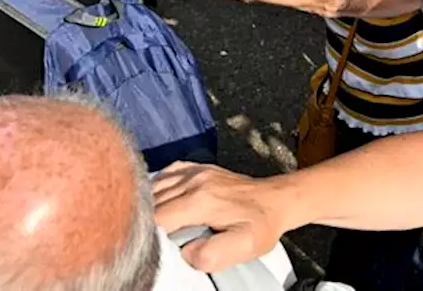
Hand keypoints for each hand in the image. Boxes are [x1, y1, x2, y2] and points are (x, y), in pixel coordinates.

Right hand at [151, 162, 290, 273]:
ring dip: (149, 207)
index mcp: (200, 200)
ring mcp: (195, 171)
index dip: (148, 236)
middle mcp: (193, 180)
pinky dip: (156, 189)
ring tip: (154, 226)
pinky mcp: (197, 168)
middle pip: (152, 203)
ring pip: (154, 188)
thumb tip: (185, 253)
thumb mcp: (244, 246)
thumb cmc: (260, 224)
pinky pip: (165, 174)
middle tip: (151, 240)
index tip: (151, 248)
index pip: (156, 219)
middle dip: (145, 222)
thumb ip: (211, 255)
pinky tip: (160, 202)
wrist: (276, 200)